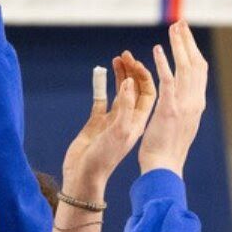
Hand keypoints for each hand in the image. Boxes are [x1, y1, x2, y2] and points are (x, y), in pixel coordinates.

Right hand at [61, 52, 156, 197]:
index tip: (135, 62)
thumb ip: (124, 106)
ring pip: (120, 91)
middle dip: (133, 70)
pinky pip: (102, 99)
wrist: (83, 176)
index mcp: (138, 122)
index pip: (148, 93)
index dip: (144, 76)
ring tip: (116, 58)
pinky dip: (102, 86)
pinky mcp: (97, 122)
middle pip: (135, 89)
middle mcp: (128, 119)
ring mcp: (112, 120)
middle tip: (125, 54)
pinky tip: (101, 75)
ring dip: (120, 75)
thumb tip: (129, 82)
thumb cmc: (104, 158)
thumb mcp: (118, 131)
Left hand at [138, 21, 208, 175]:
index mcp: (196, 105)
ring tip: (173, 28)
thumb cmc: (167, 151)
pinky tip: (157, 49)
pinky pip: (167, 80)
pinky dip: (164, 62)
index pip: (199, 72)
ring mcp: (184, 104)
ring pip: (185, 67)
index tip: (186, 37)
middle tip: (181, 23)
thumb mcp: (181, 127)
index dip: (194, 52)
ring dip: (179, 45)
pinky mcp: (169, 108)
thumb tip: (185, 103)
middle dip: (189, 41)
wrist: (164, 168)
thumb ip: (185, 111)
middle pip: (195, 64)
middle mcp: (194, 101)